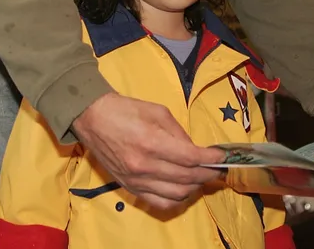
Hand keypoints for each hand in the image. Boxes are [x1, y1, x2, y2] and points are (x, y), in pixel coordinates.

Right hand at [71, 93, 223, 210]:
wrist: (92, 119)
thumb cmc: (125, 110)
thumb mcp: (158, 111)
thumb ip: (179, 133)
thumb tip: (195, 150)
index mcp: (151, 142)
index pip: (190, 158)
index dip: (210, 158)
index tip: (221, 156)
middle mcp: (144, 166)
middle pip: (187, 177)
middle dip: (207, 173)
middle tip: (216, 167)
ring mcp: (136, 180)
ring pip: (177, 193)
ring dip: (195, 186)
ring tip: (201, 176)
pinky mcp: (130, 188)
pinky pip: (160, 203)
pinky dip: (176, 198)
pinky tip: (183, 188)